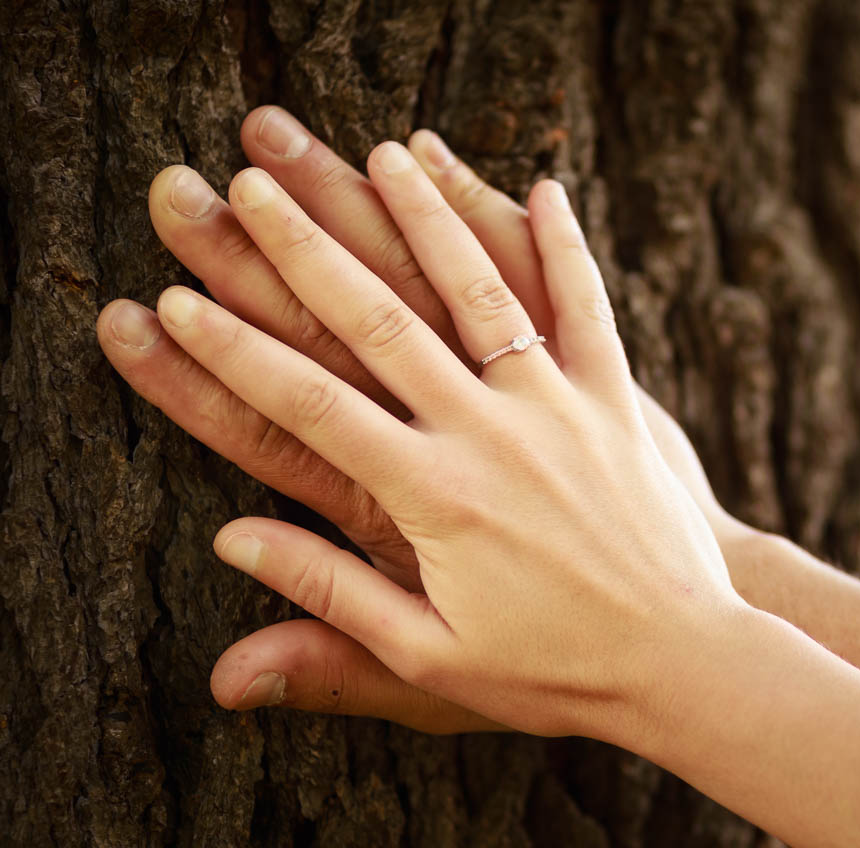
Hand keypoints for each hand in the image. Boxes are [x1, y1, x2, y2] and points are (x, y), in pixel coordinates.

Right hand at [100, 128, 741, 743]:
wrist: (681, 662)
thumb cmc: (552, 673)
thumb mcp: (429, 659)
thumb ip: (330, 596)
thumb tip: (232, 540)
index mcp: (429, 498)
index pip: (307, 407)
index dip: (231, 353)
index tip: (171, 303)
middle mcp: (488, 435)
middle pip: (378, 323)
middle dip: (303, 250)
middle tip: (244, 189)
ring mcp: (557, 408)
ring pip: (479, 291)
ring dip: (425, 217)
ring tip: (378, 155)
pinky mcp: (617, 402)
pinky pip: (589, 308)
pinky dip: (567, 247)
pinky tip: (545, 187)